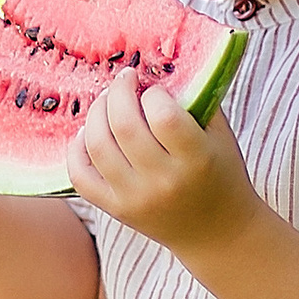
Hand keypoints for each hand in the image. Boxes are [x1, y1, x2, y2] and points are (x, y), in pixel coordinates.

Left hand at [66, 70, 254, 252]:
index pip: (163, 116)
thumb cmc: (221, 174)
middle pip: (124, 125)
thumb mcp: (221, 136)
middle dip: (119, 92)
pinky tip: (88, 133)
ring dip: (96, 113)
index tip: (156, 90)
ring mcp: (135, 198)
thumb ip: (197, 100)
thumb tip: (159, 65)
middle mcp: (163, 181)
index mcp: (196, 159)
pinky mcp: (116, 209)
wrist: (218, 233)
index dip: (154, 93)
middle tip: (125, 81)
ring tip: (107, 102)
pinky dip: (77, 149)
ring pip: (97, 146)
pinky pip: (80, 175)